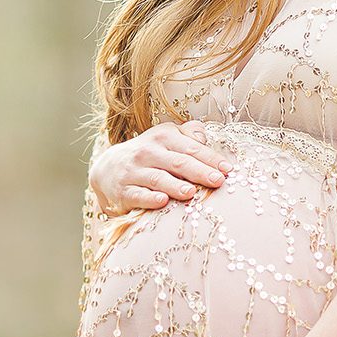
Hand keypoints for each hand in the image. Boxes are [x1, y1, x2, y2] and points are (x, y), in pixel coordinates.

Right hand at [89, 119, 234, 217]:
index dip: (210, 158)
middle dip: (199, 171)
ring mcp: (134, 171)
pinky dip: (149, 198)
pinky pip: (138, 195)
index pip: (191, 148)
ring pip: (158, 178)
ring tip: (191, 193)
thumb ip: (188, 135)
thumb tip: (204, 137)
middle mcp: (148, 151)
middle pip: (178, 162)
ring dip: (175, 185)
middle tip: (217, 181)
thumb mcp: (166, 138)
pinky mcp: (123, 191)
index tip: (228, 170)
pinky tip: (162, 201)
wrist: (108, 168)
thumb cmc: (149, 155)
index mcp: (163, 136)